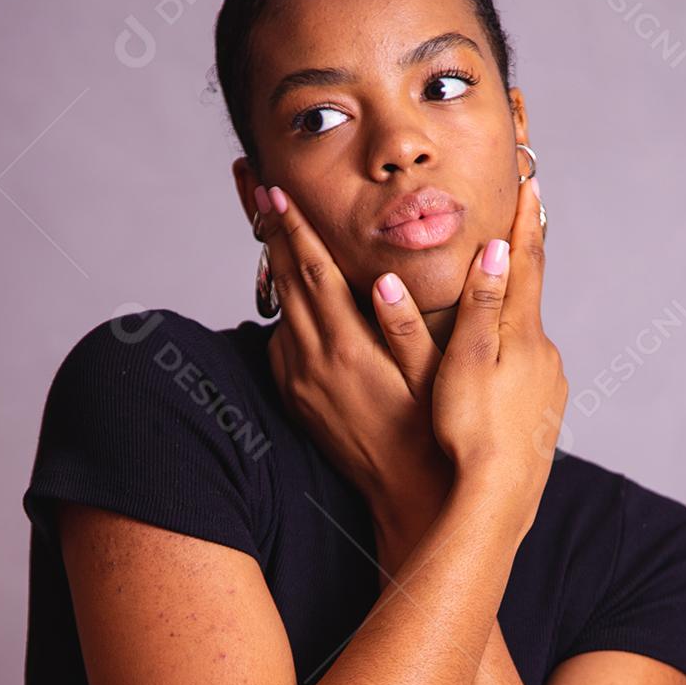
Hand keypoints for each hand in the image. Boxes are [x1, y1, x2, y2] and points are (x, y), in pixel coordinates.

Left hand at [252, 184, 453, 528]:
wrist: (406, 497)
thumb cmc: (431, 437)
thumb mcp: (430, 378)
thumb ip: (408, 326)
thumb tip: (387, 279)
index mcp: (346, 348)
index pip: (311, 271)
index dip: (293, 227)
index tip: (276, 190)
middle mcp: (313, 362)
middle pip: (283, 281)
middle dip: (270, 230)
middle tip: (255, 187)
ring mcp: (300, 382)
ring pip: (279, 310)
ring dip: (272, 265)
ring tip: (267, 225)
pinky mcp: (297, 399)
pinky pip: (282, 344)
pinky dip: (284, 310)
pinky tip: (292, 294)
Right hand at [431, 176, 566, 540]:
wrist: (498, 499)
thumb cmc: (471, 431)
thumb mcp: (466, 362)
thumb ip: (480, 306)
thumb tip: (495, 251)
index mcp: (521, 334)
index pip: (524, 263)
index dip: (523, 222)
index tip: (530, 182)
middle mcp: (544, 355)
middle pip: (527, 298)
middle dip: (515, 268)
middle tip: (513, 231)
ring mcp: (548, 387)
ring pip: (525, 340)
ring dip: (510, 321)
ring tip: (493, 312)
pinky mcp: (544, 416)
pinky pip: (526, 375)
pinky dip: (511, 363)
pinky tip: (496, 380)